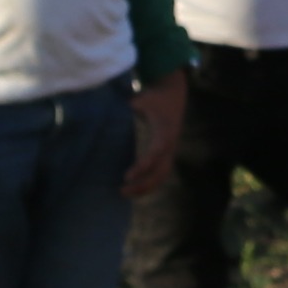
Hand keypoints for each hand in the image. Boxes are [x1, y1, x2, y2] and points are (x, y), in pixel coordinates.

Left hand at [124, 74, 187, 199]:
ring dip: (145, 187)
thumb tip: (115, 113)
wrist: (173, 94)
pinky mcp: (168, 153)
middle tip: (122, 190)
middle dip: (143, 184)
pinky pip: (161, 173)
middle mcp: (170, 144)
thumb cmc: (155, 97)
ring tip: (125, 193)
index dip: (142, 166)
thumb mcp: (143, 98)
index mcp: (165, 132)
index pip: (155, 154)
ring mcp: (170, 150)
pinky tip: (134, 189)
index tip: (126, 176)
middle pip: (160, 171)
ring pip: (162, 175)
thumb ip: (132, 106)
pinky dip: (149, 183)